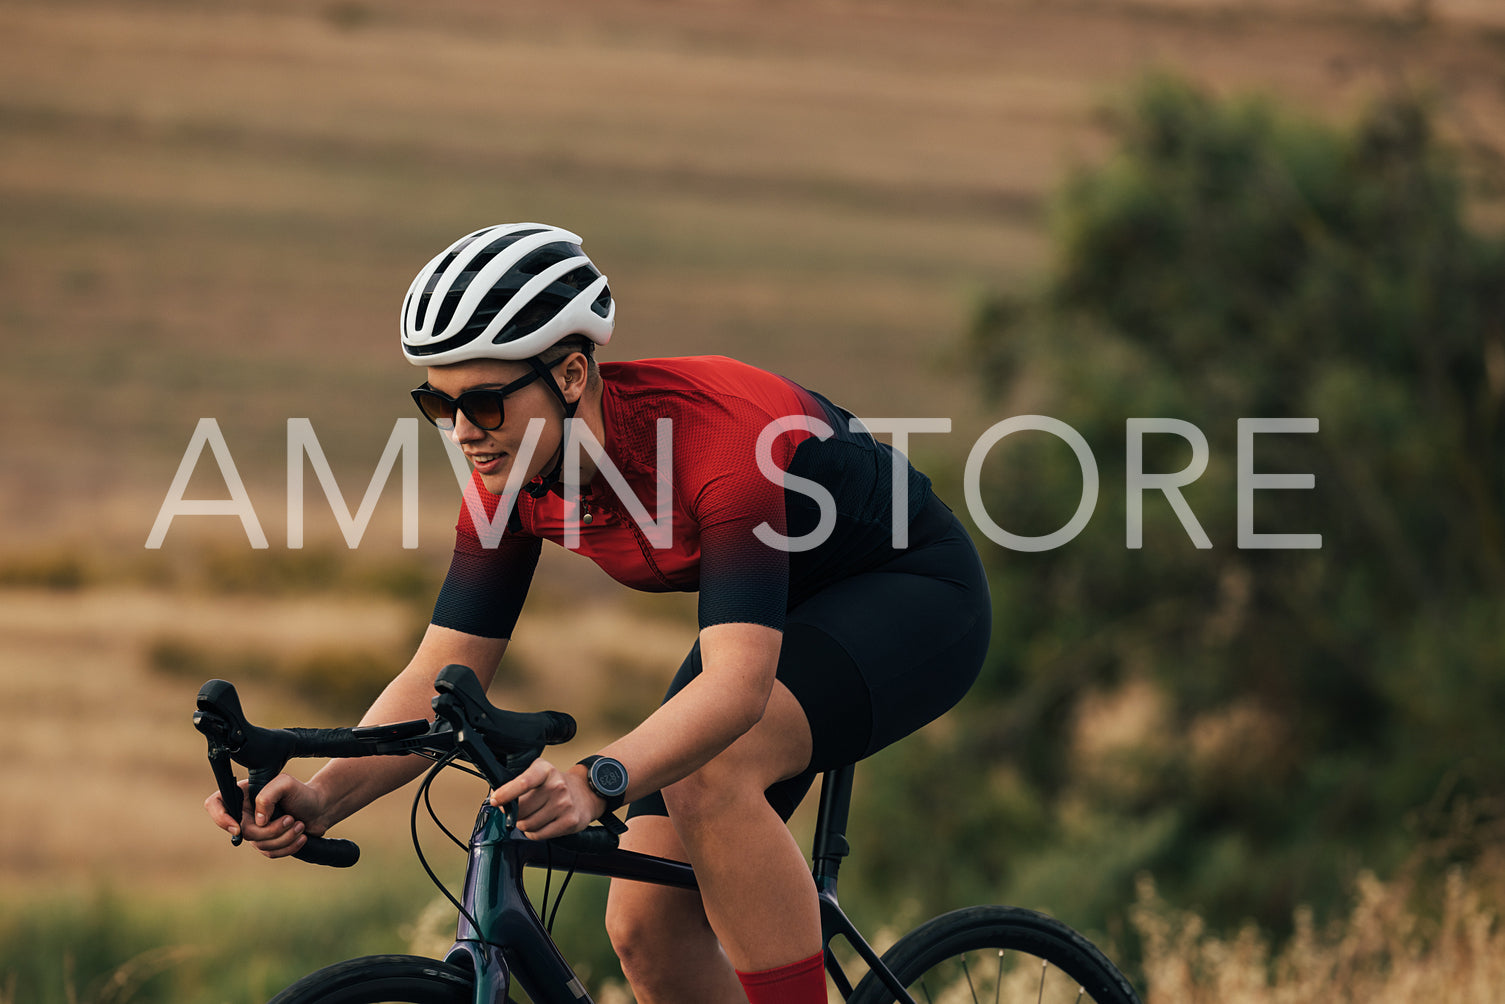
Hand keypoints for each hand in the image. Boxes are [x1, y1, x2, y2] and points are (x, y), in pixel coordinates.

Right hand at [203, 773, 328, 858]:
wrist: (319, 808)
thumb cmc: (301, 792)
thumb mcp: (285, 783)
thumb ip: (266, 796)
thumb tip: (258, 821)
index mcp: (242, 794)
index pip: (214, 804)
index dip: (220, 818)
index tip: (238, 826)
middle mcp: (244, 813)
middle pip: (244, 831)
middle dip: (271, 830)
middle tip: (291, 819)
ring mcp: (254, 829)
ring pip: (259, 844)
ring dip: (284, 837)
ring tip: (300, 825)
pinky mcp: (266, 842)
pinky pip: (269, 852)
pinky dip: (287, 847)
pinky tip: (301, 837)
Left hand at [488, 759, 604, 839]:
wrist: (585, 793)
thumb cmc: (555, 785)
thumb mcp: (538, 774)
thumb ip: (517, 784)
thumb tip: (496, 800)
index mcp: (545, 770)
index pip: (523, 782)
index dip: (506, 793)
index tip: (495, 800)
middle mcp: (557, 786)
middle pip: (521, 809)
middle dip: (514, 813)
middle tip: (518, 810)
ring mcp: (564, 804)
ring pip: (527, 824)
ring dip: (523, 824)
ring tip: (532, 816)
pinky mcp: (569, 822)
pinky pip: (537, 835)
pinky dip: (533, 833)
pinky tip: (540, 824)